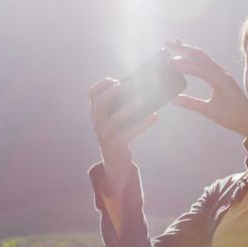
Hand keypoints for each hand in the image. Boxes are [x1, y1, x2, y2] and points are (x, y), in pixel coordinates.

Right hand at [89, 77, 157, 193]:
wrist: (116, 166)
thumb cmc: (120, 138)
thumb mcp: (118, 122)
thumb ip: (122, 108)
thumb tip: (144, 89)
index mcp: (97, 115)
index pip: (92, 94)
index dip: (103, 84)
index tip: (116, 79)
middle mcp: (97, 124)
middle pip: (100, 102)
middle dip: (114, 91)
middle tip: (130, 86)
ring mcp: (105, 135)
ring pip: (115, 118)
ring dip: (130, 107)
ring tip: (144, 100)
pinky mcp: (116, 145)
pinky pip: (130, 133)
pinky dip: (144, 123)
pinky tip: (155, 116)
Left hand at [166, 39, 247, 142]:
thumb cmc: (232, 115)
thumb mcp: (206, 109)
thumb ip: (191, 103)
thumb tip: (174, 99)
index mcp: (216, 76)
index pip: (199, 60)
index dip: (186, 52)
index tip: (172, 47)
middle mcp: (219, 73)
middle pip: (199, 55)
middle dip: (183, 47)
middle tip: (168, 42)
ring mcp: (223, 76)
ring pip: (201, 61)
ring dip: (185, 54)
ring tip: (170, 51)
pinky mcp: (224, 83)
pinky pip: (205, 73)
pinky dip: (191, 68)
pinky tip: (179, 66)